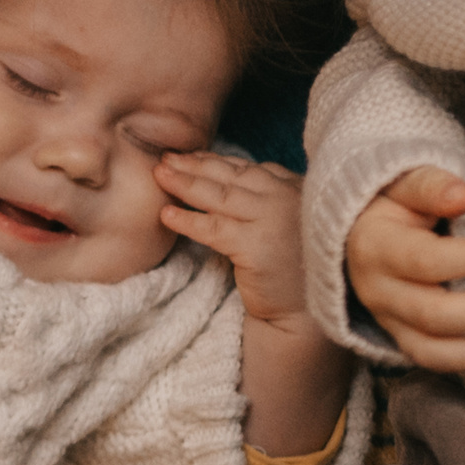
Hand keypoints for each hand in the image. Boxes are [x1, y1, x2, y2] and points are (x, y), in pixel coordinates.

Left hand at [156, 152, 302, 321]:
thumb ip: (263, 196)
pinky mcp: (256, 246)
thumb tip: (220, 174)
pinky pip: (213, 229)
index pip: (247, 168)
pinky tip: (166, 215)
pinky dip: (187, 220)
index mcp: (295, 187)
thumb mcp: (282, 218)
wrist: (305, 309)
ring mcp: (272, 220)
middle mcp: (285, 198)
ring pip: (219, 196)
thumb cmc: (291, 265)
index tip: (189, 155)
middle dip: (194, 165)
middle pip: (230, 176)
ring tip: (159, 175)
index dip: (214, 160)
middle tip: (165, 158)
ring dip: (185, 183)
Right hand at [345, 166, 464, 371]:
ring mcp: (388, 320)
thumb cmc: (393, 205)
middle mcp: (376, 290)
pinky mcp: (402, 339)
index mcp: (374, 247)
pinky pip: (435, 361)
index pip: (424, 260)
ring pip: (430, 348)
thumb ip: (430, 186)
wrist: (362, 235)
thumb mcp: (403, 185)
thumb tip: (462, 195)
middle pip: (430, 312)